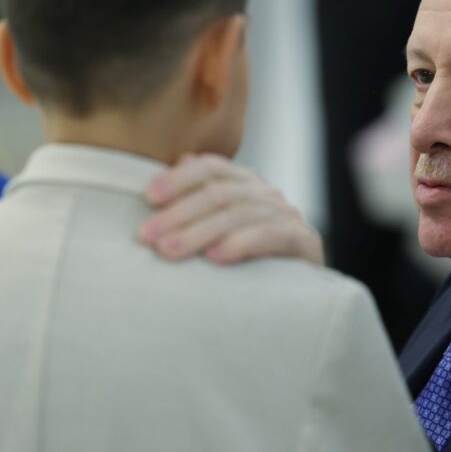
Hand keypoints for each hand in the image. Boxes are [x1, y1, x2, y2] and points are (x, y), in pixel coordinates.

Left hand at [139, 153, 323, 265]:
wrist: (300, 292)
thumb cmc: (249, 257)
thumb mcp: (220, 226)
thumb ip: (200, 197)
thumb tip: (180, 159)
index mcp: (243, 181)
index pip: (209, 167)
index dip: (178, 178)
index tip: (148, 196)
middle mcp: (265, 192)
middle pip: (218, 193)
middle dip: (178, 213)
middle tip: (146, 234)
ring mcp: (286, 213)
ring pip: (238, 215)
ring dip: (199, 232)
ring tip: (169, 250)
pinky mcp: (304, 239)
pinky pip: (270, 236)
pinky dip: (240, 243)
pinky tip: (214, 257)